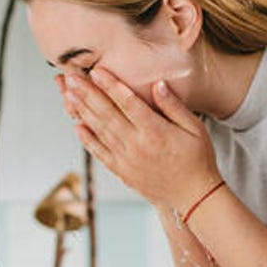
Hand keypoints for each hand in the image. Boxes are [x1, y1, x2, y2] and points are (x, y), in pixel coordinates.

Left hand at [56, 67, 222, 212]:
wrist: (194, 196)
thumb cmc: (198, 159)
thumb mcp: (195, 128)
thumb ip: (174, 106)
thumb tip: (157, 83)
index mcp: (155, 131)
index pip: (128, 103)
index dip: (111, 85)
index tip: (96, 71)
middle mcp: (137, 145)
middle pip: (107, 114)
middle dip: (87, 93)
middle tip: (71, 77)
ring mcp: (127, 160)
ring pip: (100, 131)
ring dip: (83, 111)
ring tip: (69, 94)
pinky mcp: (122, 172)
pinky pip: (100, 153)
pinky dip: (88, 140)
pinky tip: (77, 126)